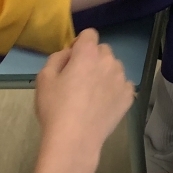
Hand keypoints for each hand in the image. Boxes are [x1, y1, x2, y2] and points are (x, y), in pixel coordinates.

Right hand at [33, 28, 132, 163]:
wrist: (75, 139)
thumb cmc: (55, 107)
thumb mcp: (44, 77)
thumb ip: (57, 57)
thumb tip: (69, 53)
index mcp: (88, 53)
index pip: (89, 34)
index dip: (80, 43)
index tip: (71, 59)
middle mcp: (109, 61)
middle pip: (103, 50)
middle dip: (92, 58)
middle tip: (79, 78)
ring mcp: (121, 79)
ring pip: (114, 67)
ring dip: (104, 72)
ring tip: (92, 93)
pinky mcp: (128, 96)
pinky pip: (122, 84)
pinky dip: (114, 89)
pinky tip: (102, 103)